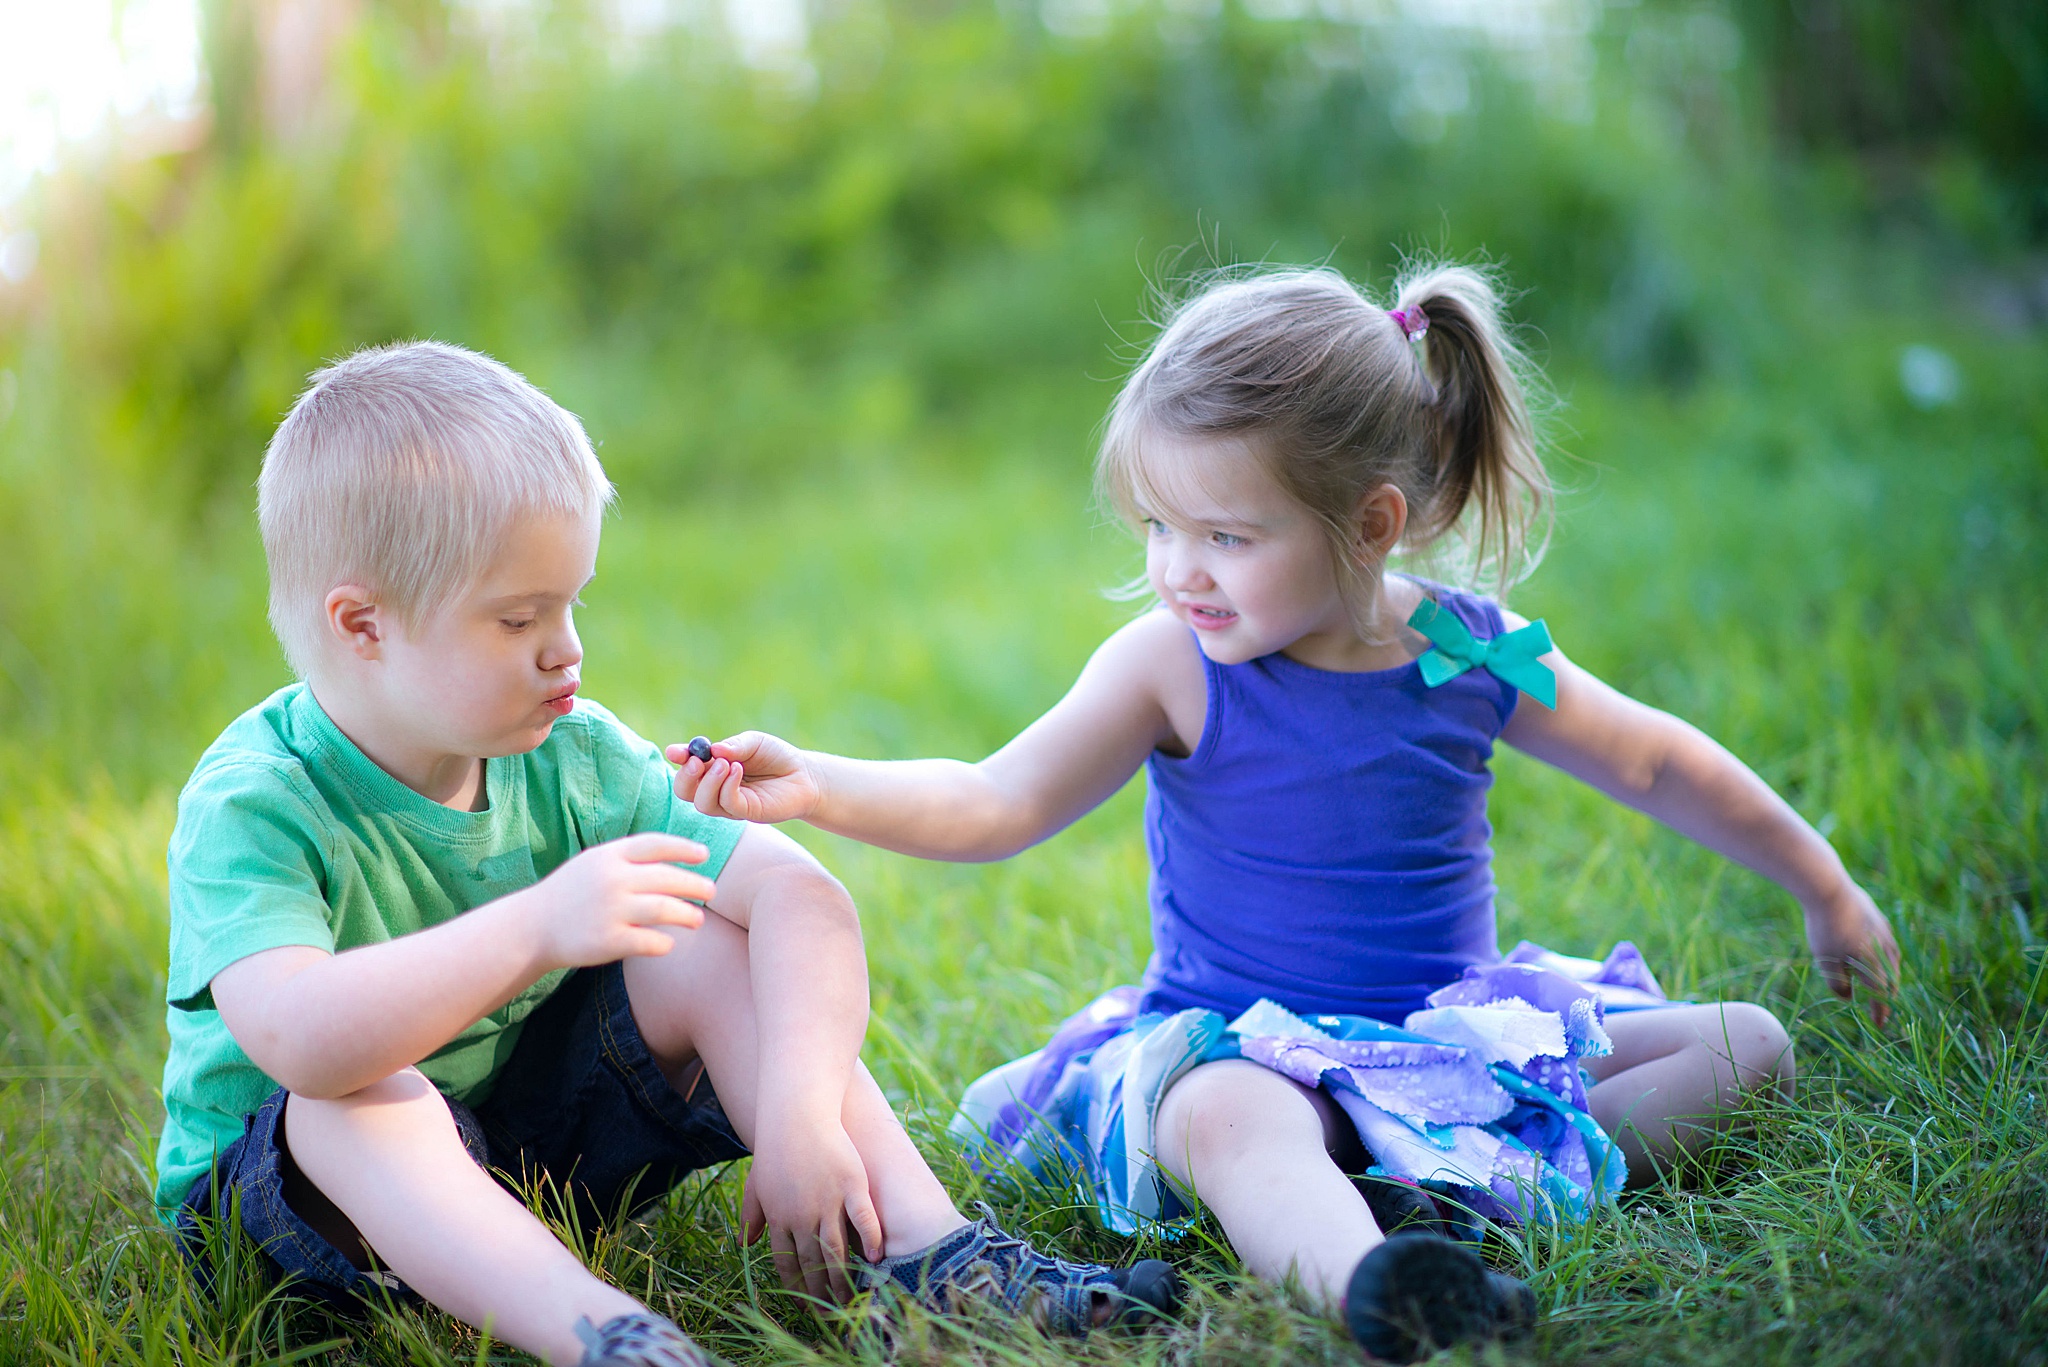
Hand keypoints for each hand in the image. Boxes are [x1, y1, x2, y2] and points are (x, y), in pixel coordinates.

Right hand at [521, 833, 712, 968]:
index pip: (656, 845)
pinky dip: (665, 943)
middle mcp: (611, 879)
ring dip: (688, 915)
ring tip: (697, 919)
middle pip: (668, 878)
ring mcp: (610, 910)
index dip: (684, 849)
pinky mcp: (608, 941)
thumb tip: (679, 856)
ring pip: (666, 910)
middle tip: (711, 892)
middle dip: (696, 885)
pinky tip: (668, 942)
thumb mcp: (594, 863)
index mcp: (609, 855)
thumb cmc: (572, 893)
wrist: (532, 927)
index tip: (704, 856)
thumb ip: (630, 858)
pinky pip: (651, 941)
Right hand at [666, 731, 822, 823]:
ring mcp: (729, 804)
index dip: (679, 758)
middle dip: (685, 777)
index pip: (687, 766)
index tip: (675, 751)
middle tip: (696, 762)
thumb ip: (734, 746)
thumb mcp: (754, 743)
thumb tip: (713, 750)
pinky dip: (727, 787)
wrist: (804, 775)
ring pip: (702, 802)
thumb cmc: (777, 757)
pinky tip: (738, 770)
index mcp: (712, 768)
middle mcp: (715, 789)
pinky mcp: (745, 813)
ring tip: (725, 764)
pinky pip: (727, 804)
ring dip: (708, 782)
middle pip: (685, 791)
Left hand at [741, 1116, 883, 1303]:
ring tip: (852, 1298)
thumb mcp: (755, 1184)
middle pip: (813, 1263)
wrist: (796, 1114)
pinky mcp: (851, 1185)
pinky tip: (874, 1257)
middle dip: (821, 1291)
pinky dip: (869, 1239)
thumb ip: (751, 1215)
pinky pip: (862, 1219)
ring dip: (844, 1277)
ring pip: (837, 1249)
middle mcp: (803, 1215)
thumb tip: (745, 1244)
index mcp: (780, 1218)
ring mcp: (829, 1200)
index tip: (804, 1303)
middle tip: (830, 1314)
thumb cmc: (775, 1148)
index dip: (796, 1286)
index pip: (787, 1263)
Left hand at [1803, 880, 1900, 1024]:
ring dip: (1887, 975)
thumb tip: (1849, 998)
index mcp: (1875, 964)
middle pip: (1891, 979)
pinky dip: (1883, 956)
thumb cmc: (1825, 928)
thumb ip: (1838, 983)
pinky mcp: (1879, 918)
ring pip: (1892, 960)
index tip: (1879, 1025)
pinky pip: (1886, 944)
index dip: (1880, 1011)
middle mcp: (1886, 949)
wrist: (1829, 888)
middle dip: (1886, 995)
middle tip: (1880, 1008)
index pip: (1881, 995)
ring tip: (1880, 984)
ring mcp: (1885, 931)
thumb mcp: (1825, 961)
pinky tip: (1875, 953)